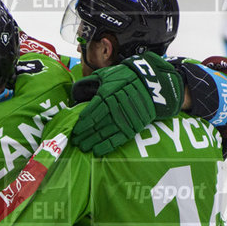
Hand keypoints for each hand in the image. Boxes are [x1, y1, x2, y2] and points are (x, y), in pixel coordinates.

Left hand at [70, 52, 185, 154]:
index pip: (90, 113)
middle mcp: (114, 108)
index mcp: (107, 94)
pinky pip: (117, 140)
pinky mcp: (133, 127)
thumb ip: (92, 82)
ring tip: (83, 147)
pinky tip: (96, 151)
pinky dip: (106, 146)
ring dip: (92, 142)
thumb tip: (77, 91)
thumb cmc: (126, 77)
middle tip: (75, 141)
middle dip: (84, 135)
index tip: (74, 130)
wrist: (152, 83)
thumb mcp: (108, 74)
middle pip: (95, 125)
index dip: (81, 124)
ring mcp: (124, 119)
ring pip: (104, 134)